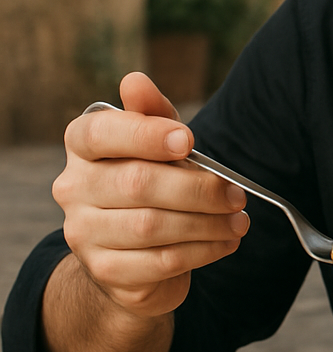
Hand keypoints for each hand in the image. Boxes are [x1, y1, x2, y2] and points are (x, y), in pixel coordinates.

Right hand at [53, 71, 248, 318]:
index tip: (188, 141)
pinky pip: (160, 262)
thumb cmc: (151, 180)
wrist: (134, 252)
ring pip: (152, 227)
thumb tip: (134, 80)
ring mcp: (83, 232)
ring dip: (207, 223)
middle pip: (138, 184)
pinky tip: (225, 242)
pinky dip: (201, 251)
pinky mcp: (105, 271)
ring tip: (239, 221)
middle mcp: (73, 187)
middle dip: (199, 189)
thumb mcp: (158, 140)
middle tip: (237, 195)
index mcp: (83, 145)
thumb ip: (153, 112)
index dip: (145, 134)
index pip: (102, 133)